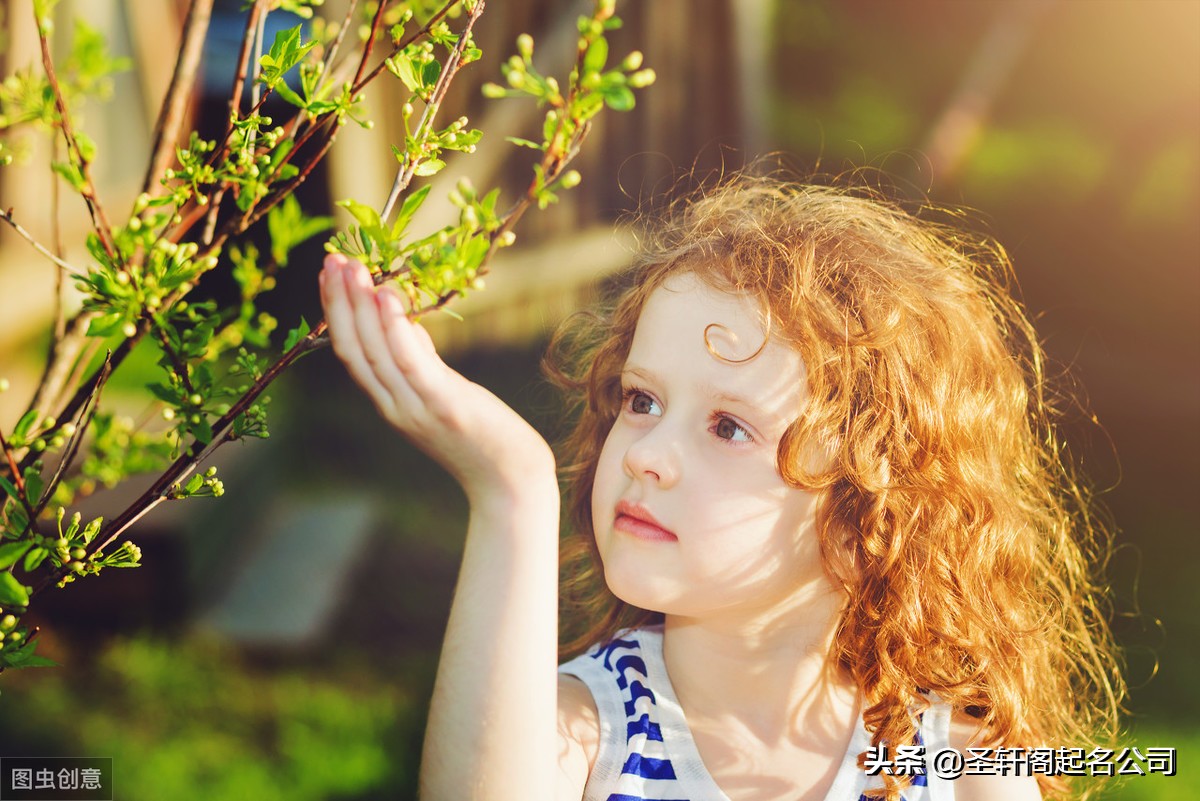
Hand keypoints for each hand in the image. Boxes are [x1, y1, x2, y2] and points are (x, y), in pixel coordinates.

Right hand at [319, 253, 555, 504]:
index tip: (329, 274)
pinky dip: (395, 330)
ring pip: (375, 354)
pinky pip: (411, 364)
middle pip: (354, 350)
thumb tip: (403, 324)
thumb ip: (422, 362)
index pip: (352, 354)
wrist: (511, 482)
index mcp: (392, 404)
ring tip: (352, 268)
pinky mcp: (444, 406)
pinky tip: (388, 297)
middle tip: (330, 260)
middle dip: (339, 303)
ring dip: (359, 308)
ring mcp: (416, 408)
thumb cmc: (485, 437)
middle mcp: (395, 407)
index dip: (336, 314)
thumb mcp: (446, 393)